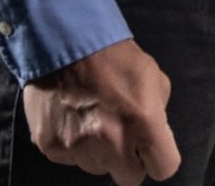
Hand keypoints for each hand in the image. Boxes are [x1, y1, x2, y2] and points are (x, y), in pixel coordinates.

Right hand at [20, 38, 181, 184]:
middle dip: (129, 160)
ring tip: (94, 119)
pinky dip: (73, 144)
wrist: (64, 42)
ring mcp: (78, 148)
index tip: (152, 148)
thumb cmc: (115, 57)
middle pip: (129, 178)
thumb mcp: (154, 78)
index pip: (164, 168)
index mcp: (144, 123)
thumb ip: (158, 113)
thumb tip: (153, 135)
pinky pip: (69, 158)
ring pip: (97, 167)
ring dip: (99, 152)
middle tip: (122, 135)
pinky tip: (72, 118)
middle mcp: (111, 143)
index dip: (160, 157)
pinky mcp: (51, 147)